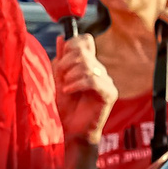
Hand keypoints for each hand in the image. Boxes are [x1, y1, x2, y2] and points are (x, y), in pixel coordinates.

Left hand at [53, 31, 117, 149]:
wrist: (72, 130)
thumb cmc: (66, 107)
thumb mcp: (59, 79)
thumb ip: (61, 59)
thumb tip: (62, 38)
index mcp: (89, 65)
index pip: (85, 41)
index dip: (71, 46)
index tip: (61, 60)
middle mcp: (100, 70)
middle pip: (83, 52)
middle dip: (65, 64)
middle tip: (61, 78)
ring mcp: (107, 81)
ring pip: (87, 65)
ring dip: (70, 76)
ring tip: (66, 88)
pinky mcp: (109, 93)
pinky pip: (92, 80)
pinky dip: (76, 84)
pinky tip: (70, 92)